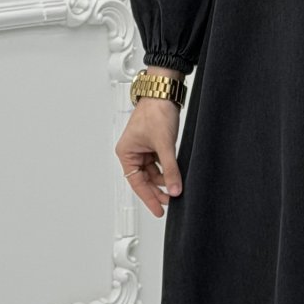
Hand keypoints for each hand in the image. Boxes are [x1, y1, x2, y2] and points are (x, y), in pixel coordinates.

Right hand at [115, 100, 181, 217]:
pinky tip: (176, 176)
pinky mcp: (155, 144)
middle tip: (171, 202)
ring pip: (154, 172)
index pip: (137, 183)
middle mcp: (133, 152)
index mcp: (126, 153)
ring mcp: (144, 149)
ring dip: (165, 181)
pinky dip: (168, 170)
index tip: (159, 211)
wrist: (164, 93)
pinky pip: (160, 163)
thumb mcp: (164, 145)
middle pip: (145, 180)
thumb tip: (174, 189)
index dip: (149, 198)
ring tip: (176, 189)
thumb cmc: (155, 111)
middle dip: (158, 191)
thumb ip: (170, 169)